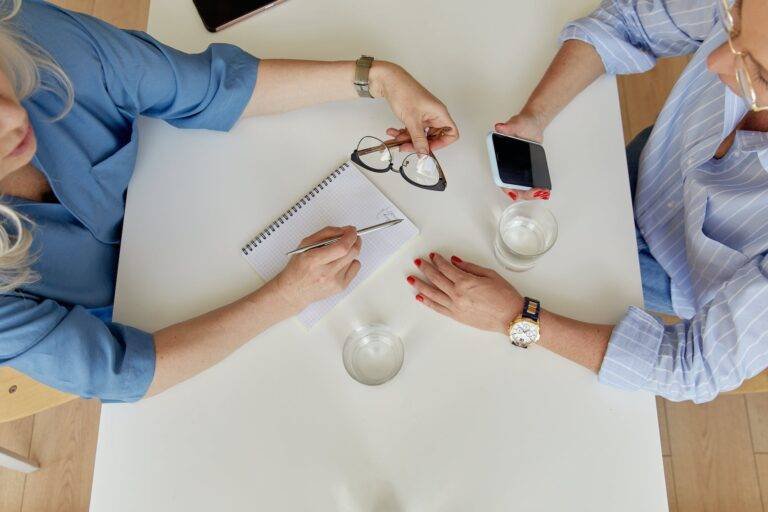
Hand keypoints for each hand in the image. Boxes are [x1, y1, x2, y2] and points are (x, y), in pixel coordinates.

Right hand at [273, 226, 361, 313]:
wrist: (293, 291)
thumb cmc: (297, 268)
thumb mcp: (305, 245)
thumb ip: (325, 234)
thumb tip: (344, 230)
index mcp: (314, 260)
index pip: (341, 247)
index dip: (350, 236)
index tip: (352, 230)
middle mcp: (325, 272)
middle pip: (352, 252)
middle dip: (355, 241)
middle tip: (352, 236)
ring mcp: (334, 281)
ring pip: (354, 259)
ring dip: (350, 251)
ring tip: (338, 253)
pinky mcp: (340, 287)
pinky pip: (355, 268)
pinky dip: (351, 262)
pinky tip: (340, 263)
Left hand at [370, 62, 458, 154]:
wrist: (386, 79)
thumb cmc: (403, 91)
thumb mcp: (412, 119)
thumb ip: (419, 138)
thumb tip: (424, 153)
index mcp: (439, 113)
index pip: (451, 133)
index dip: (442, 144)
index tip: (427, 148)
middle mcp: (434, 114)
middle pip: (432, 137)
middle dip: (418, 143)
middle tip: (405, 147)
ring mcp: (424, 115)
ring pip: (419, 135)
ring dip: (407, 139)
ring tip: (395, 139)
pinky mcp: (413, 114)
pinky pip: (411, 129)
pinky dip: (402, 132)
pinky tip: (393, 132)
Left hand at [407, 253, 522, 333]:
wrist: (511, 317)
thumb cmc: (505, 296)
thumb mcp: (490, 275)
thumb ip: (469, 267)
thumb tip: (455, 261)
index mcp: (466, 282)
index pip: (446, 268)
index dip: (438, 260)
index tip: (433, 255)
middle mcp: (457, 294)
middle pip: (436, 279)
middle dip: (426, 269)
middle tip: (418, 262)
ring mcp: (455, 307)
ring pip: (432, 294)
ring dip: (421, 285)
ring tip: (411, 279)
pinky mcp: (456, 316)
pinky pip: (437, 307)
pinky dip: (427, 302)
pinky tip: (420, 297)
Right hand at [494, 111, 549, 202]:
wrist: (533, 124)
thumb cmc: (522, 124)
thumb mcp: (516, 124)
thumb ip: (508, 126)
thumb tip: (500, 126)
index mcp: (501, 158)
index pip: (500, 177)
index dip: (506, 188)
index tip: (514, 193)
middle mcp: (508, 166)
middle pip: (511, 186)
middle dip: (522, 193)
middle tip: (535, 192)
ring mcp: (517, 169)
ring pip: (520, 187)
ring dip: (529, 193)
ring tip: (541, 192)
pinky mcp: (525, 170)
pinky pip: (527, 182)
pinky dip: (534, 188)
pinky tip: (542, 189)